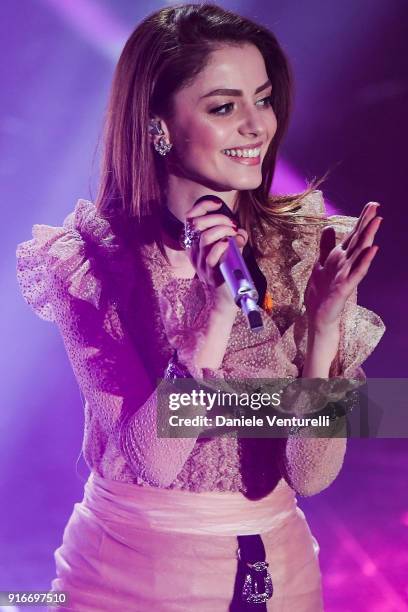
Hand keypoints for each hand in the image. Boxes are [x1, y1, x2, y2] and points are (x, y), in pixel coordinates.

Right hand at [184, 198, 247, 309]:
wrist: (225, 299)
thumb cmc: (227, 271)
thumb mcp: (228, 248)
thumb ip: (232, 237)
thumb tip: (240, 231)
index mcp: (194, 243)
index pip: (190, 218)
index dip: (202, 206)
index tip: (218, 204)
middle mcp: (194, 252)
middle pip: (198, 224)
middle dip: (218, 219)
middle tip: (232, 225)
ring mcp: (200, 263)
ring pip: (205, 238)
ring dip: (223, 231)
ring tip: (233, 234)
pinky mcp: (210, 274)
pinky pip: (212, 256)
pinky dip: (223, 246)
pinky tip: (231, 245)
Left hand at [304, 201, 381, 331]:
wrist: (319, 316)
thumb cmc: (322, 292)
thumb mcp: (321, 263)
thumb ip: (326, 245)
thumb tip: (329, 226)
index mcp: (340, 257)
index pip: (353, 235)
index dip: (361, 219)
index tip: (372, 204)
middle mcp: (346, 263)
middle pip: (358, 239)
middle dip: (367, 223)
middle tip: (376, 206)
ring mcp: (347, 274)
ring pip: (360, 252)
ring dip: (368, 236)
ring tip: (377, 221)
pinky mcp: (345, 287)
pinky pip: (357, 272)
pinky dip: (364, 261)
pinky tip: (372, 250)